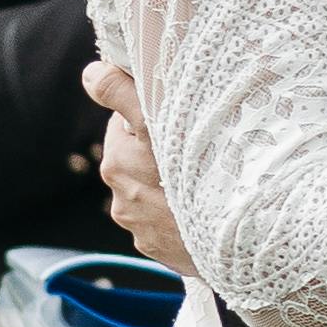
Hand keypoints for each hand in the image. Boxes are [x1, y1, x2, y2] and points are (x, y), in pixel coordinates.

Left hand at [82, 60, 199, 281]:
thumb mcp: (155, 120)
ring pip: (154, 192)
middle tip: (196, 149)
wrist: (236, 235)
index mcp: (117, 163)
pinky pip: (168, 223)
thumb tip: (90, 75)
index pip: (123, 125)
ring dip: (171, 184)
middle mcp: (122, 200)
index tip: (176, 120)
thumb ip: (118, 93)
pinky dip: (181, 213)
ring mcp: (142, 230)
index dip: (149, 117)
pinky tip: (204, 207)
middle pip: (138, 160)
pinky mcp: (163, 251)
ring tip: (204, 180)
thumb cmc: (196, 169)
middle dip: (159, 152)